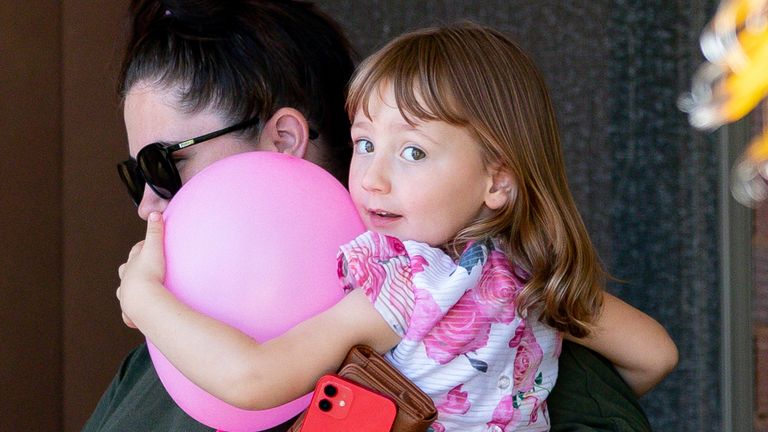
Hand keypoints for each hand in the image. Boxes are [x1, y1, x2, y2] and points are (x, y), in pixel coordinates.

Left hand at [116, 212, 166, 327]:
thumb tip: (155, 212)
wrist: (143, 300)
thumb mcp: (154, 249)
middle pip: (126, 270)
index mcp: (132, 264)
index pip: (136, 252)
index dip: (142, 247)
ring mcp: (127, 295)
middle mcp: (126, 279)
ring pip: (124, 291)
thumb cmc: (149, 273)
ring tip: (137, 292)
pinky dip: (131, 315)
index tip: (148, 245)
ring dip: (129, 290)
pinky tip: (135, 319)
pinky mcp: (130, 311)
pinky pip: (129, 314)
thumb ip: (155, 231)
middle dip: (131, 268)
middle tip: (141, 268)